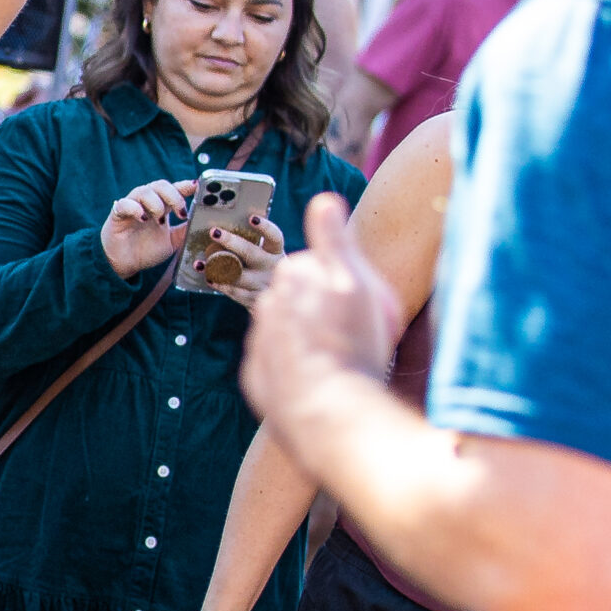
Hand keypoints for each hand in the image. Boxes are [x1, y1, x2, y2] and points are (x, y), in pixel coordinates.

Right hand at [101, 177, 191, 278]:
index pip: (174, 189)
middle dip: (173, 196)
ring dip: (156, 203)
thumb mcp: (173, 241)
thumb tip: (204, 223)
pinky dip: (135, 208)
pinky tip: (142, 218)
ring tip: (160, 220)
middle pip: (160, 185)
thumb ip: (185, 230)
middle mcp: (147, 202)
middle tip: (180, 212)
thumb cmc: (146, 250)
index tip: (197, 187)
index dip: (185, 186)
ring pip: (144, 190)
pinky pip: (125, 203)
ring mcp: (132, 206)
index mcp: (161, 206)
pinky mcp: (117, 215)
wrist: (125, 265)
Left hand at [198, 217, 285, 310]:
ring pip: (238, 274)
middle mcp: (272, 266)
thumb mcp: (265, 255)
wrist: (277, 301)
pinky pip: (234, 291)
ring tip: (200, 263)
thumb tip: (225, 224)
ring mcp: (264, 284)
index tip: (251, 218)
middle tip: (214, 232)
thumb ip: (252, 243)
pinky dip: (220, 284)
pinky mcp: (254, 299)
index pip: (274, 236)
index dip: (265, 227)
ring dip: (217, 267)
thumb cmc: (263, 269)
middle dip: (231, 242)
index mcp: (276, 251)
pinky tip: (209, 278)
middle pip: (250, 252)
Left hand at [242, 190, 399, 426]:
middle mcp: (266, 306)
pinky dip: (297, 367)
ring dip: (306, 338)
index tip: (350, 295)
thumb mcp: (353, 280)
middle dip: (316, 307)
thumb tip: (323, 200)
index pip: (310, 265)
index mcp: (289, 276)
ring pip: (288, 333)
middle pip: (297, 299)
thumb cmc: (348, 342)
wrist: (328, 409)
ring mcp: (260, 344)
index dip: (334, 279)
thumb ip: (334, 238)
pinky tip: (322, 377)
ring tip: (337, 356)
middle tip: (349, 330)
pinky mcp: (258, 378)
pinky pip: (281, 366)